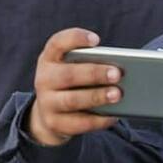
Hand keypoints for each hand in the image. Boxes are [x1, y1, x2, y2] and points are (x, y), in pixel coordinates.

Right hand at [26, 29, 120, 146]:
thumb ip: (89, 64)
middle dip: (94, 74)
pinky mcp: (54, 123)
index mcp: (49, 59)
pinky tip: (114, 115)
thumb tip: (118, 70)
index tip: (96, 40)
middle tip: (117, 73)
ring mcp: (46, 102)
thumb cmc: (70, 83)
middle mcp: (44, 79)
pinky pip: (78, 123)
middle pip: (68, 75)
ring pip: (72, 100)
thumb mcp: (72, 68)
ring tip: (117, 94)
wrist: (48, 113)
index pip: (57, 43)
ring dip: (96, 97)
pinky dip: (98, 119)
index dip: (75, 39)